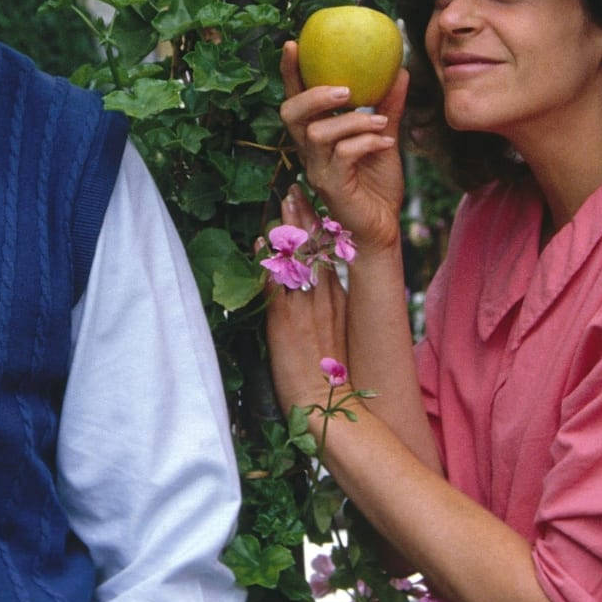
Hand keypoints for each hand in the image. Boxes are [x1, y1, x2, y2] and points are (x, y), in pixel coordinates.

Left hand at [266, 186, 352, 412]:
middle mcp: (325, 299)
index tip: (317, 205)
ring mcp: (303, 308)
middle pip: (317, 249)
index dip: (324, 228)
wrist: (326, 410)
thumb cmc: (337, 384)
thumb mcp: (343, 340)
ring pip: (297, 259)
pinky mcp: (282, 322)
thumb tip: (332, 300)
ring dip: (288, 229)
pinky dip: (265, 262)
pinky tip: (258, 243)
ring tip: (283, 201)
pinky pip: (272, 284)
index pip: (334, 257)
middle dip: (306, 216)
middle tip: (297, 190)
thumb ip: (336, 315)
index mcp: (342, 303)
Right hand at [278, 40, 407, 252]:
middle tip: (345, 89)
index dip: (289, 72)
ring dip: (353, 120)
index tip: (292, 43)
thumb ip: (387, 106)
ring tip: (380, 122)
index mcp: (316, 136)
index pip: (295, 99)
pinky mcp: (332, 187)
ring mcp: (317, 170)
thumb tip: (399, 69)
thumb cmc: (377, 184)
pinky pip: (343, 155)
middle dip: (314, 94)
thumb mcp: (383, 137)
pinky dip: (366, 142)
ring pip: (318, 133)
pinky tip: (386, 143)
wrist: (383, 226)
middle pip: (290, 113)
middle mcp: (309, 151)